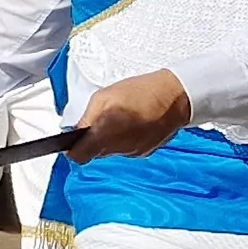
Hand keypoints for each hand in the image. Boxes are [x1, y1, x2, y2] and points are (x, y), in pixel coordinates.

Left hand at [68, 69, 193, 159]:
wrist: (175, 97)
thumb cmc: (140, 92)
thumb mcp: (104, 97)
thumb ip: (87, 117)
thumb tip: (76, 131)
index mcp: (105, 133)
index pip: (79, 156)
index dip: (73, 150)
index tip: (72, 142)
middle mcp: (118, 147)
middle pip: (95, 154)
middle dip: (92, 141)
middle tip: (98, 123)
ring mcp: (133, 152)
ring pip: (111, 152)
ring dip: (109, 140)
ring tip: (119, 120)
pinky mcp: (145, 152)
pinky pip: (126, 150)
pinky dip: (124, 140)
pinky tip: (132, 124)